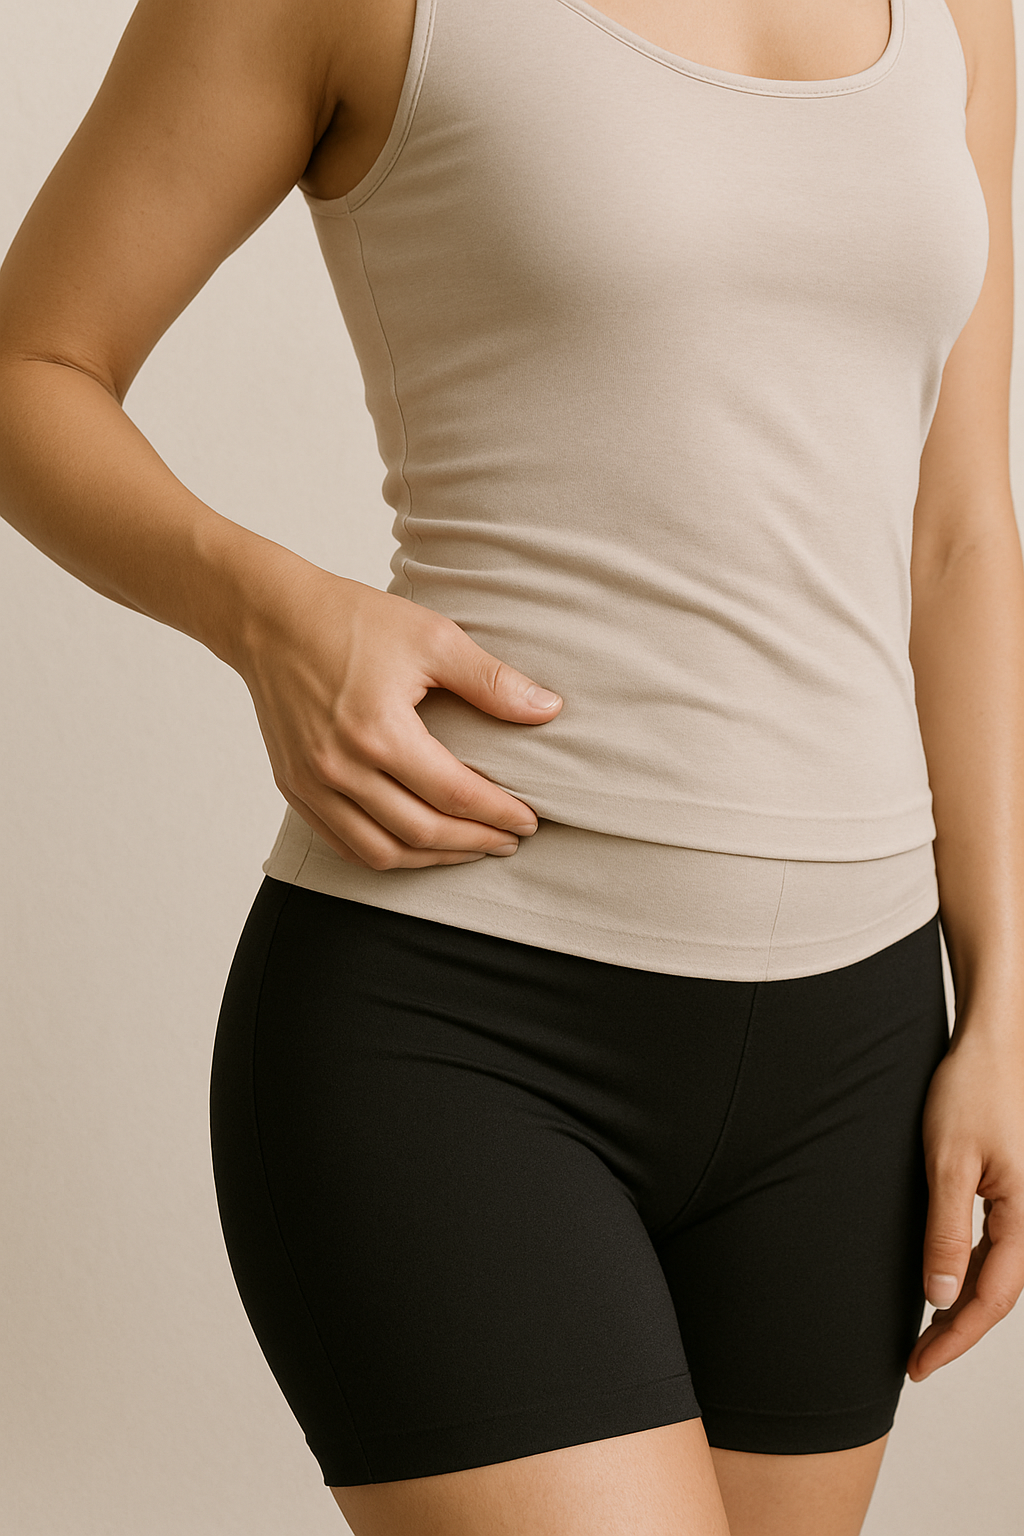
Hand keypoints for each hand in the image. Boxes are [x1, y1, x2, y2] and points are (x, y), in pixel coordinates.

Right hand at [234, 557, 562, 869]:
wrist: (269, 616)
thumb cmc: (350, 619)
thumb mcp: (432, 638)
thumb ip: (491, 680)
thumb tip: (549, 710)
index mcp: (378, 732)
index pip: (454, 794)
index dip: (499, 813)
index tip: (530, 820)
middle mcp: (340, 768)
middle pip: (421, 832)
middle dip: (474, 842)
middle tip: (510, 840)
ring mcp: (311, 783)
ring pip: (381, 852)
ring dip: (433, 859)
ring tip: (470, 848)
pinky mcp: (294, 787)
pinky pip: (343, 844)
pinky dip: (386, 854)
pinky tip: (416, 845)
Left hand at [907, 1029, 1023, 1380]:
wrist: (991, 1045)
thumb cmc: (971, 1090)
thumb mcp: (947, 1161)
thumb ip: (946, 1230)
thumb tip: (940, 1294)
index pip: (991, 1298)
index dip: (954, 1338)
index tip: (920, 1365)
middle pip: (999, 1294)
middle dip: (958, 1332)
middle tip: (915, 1361)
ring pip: (998, 1274)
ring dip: (964, 1307)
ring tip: (926, 1335)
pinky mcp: (1012, 1192)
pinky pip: (996, 1248)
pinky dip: (970, 1274)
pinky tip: (945, 1285)